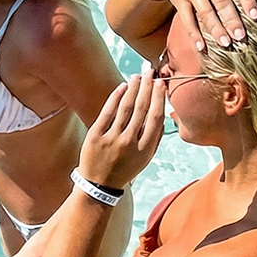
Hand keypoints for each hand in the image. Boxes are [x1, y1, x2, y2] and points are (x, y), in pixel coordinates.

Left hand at [79, 75, 164, 189]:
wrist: (99, 185)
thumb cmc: (125, 168)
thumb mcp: (145, 157)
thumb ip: (153, 136)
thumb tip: (160, 110)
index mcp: (145, 149)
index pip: (156, 118)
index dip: (159, 98)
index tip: (160, 83)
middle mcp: (129, 143)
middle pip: (141, 109)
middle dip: (147, 87)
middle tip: (150, 72)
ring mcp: (111, 139)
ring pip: (125, 108)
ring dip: (132, 89)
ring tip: (137, 76)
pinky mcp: (95, 136)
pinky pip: (107, 112)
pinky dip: (115, 97)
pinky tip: (122, 87)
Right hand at [155, 0, 256, 52]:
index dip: (247, 0)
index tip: (255, 16)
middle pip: (222, 2)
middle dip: (232, 20)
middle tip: (241, 37)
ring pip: (205, 12)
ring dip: (215, 29)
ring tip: (226, 43)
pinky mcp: (179, 1)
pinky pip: (187, 19)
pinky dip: (193, 34)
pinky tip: (201, 47)